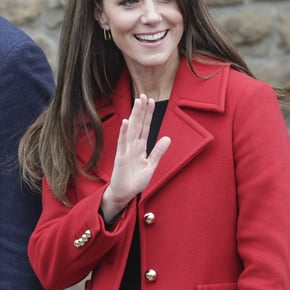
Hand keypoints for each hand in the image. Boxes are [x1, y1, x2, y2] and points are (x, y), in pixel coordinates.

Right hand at [100, 94, 170, 221]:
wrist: (124, 194)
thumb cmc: (135, 181)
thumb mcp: (151, 165)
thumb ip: (158, 152)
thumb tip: (168, 138)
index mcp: (140, 147)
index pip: (145, 127)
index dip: (148, 115)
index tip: (151, 101)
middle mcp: (133, 146)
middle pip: (138, 125)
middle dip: (141, 110)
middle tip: (143, 95)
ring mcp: (126, 150)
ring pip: (132, 129)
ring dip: (134, 116)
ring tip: (137, 102)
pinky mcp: (121, 157)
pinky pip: (123, 143)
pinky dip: (124, 132)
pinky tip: (127, 122)